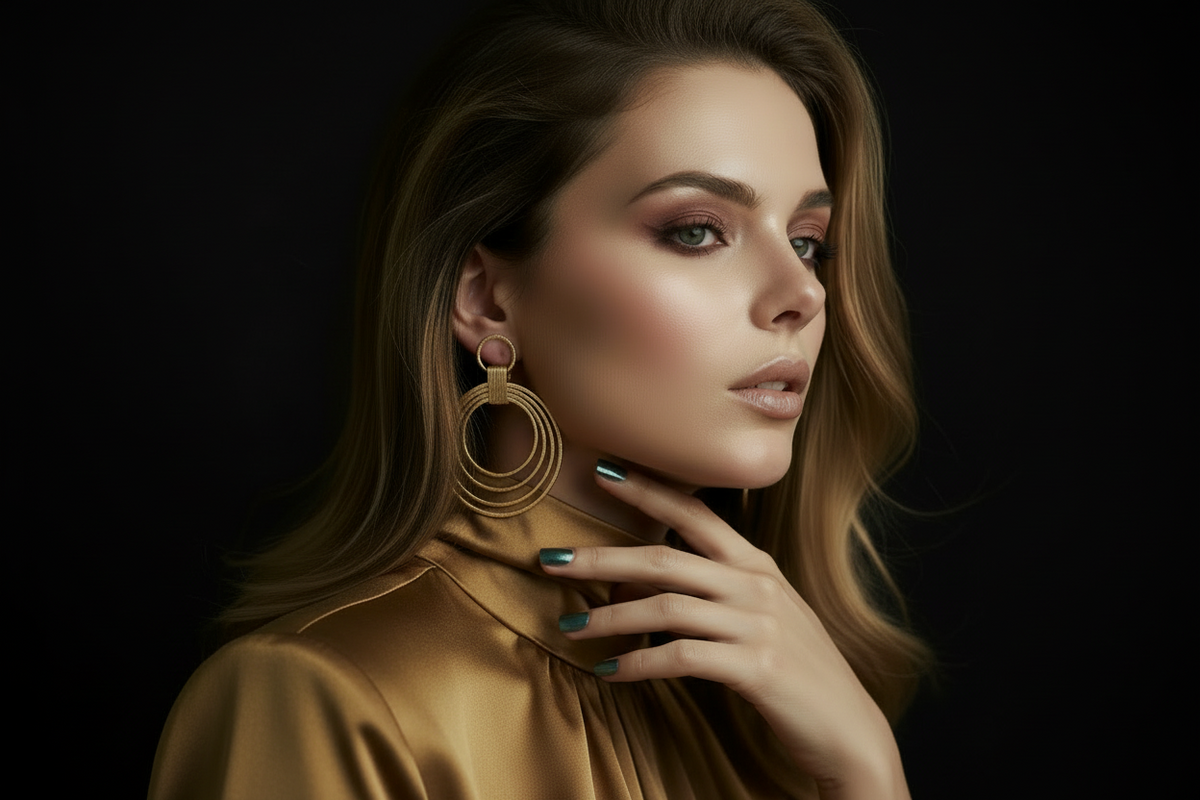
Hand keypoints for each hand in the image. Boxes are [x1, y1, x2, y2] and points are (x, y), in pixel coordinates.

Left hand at [539, 461, 909, 799]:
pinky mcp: (756, 668)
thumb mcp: (758, 616)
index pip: (695, 513)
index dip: (646, 489)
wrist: (849, 728)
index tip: (601, 470)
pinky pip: (682, 657)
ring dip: (610, 617)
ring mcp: (758, 625)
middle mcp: (757, 584)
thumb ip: (708, 590)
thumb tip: (635, 575)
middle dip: (600, 557)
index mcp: (757, 564)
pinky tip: (609, 672)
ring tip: (570, 629)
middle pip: (664, 558)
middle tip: (550, 560)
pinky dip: (638, 663)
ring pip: (666, 606)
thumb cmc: (796, 670)